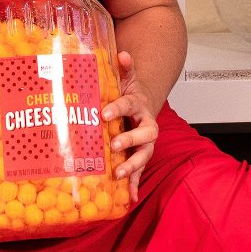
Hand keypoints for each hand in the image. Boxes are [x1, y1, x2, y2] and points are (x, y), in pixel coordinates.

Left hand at [101, 50, 157, 203]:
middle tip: (114, 145)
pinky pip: (139, 173)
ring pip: (144, 155)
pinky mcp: (140, 157)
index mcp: (139, 105)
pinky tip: (128, 198)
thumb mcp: (127, 79)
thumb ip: (124, 68)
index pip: (129, 105)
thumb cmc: (129, 95)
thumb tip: (122, 53)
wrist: (143, 108)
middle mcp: (146, 125)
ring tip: (118, 173)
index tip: (104, 113)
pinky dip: (134, 185)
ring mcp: (145, 143)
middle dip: (130, 140)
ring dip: (133, 165)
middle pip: (145, 134)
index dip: (118, 108)